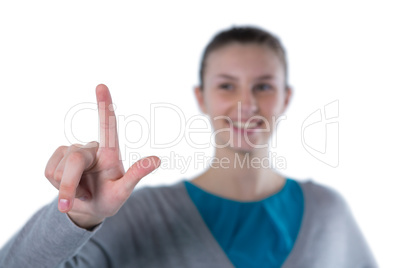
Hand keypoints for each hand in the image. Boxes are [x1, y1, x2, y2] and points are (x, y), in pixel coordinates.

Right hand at [44, 84, 159, 228]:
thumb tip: (157, 159)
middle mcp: (91, 148)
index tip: (101, 86)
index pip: (107, 125)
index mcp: (110, 152)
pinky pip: (49, 171)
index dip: (104, 105)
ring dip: (67, 188)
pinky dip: (58, 187)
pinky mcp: (57, 158)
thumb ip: (136, 176)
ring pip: (60, 169)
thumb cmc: (109, 200)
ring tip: (81, 192)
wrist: (88, 209)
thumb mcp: (122, 192)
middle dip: (71, 184)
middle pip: (75, 159)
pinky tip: (67, 189)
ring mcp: (73, 151)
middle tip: (80, 199)